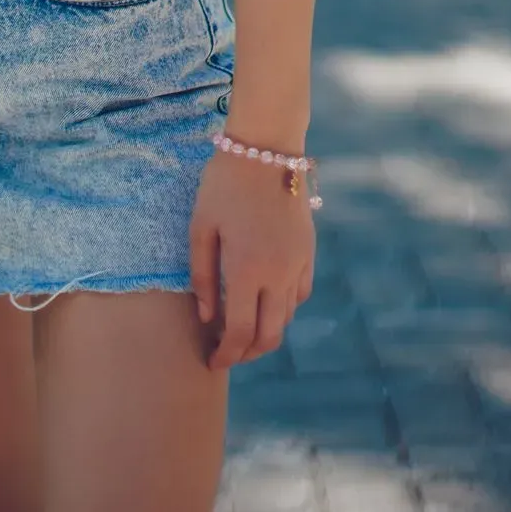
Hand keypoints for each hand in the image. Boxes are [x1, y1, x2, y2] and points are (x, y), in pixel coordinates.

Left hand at [189, 147, 315, 369]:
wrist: (266, 150)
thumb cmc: (224, 185)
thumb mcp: (201, 227)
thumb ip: (203, 276)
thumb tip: (207, 317)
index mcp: (247, 271)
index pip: (240, 332)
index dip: (226, 354)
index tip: (212, 362)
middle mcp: (278, 275)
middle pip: (269, 336)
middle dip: (248, 352)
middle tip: (227, 352)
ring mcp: (298, 265)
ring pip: (286, 318)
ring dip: (266, 331)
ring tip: (243, 328)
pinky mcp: (308, 252)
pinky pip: (299, 295)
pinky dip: (283, 308)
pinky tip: (266, 301)